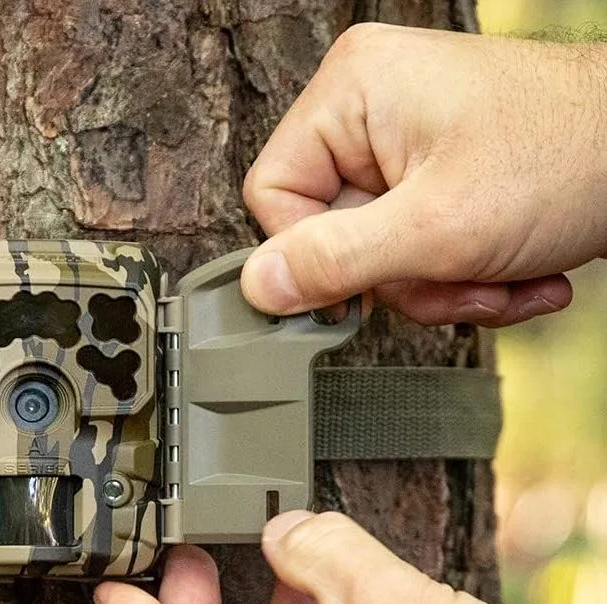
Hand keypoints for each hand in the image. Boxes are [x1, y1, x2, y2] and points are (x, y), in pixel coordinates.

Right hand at [241, 24, 606, 325]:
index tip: (368, 287)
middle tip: (457, 279)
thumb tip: (257, 287)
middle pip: (332, 229)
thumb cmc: (572, 158)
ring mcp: (407, 134)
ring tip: (498, 277)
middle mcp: (371, 103)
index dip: (318, 255)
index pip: (274, 194)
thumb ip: (336, 261)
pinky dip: (463, 272)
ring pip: (379, 248)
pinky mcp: (440, 165)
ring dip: (440, 284)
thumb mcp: (437, 228)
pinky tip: (514, 271)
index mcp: (352, 90)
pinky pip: (417, 241)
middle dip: (402, 277)